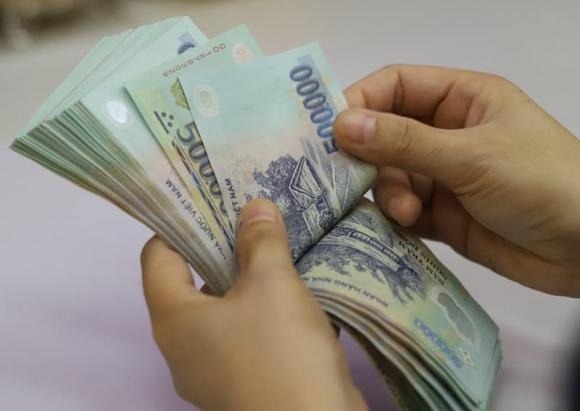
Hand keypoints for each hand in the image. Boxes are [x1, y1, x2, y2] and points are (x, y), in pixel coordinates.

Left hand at [140, 199, 366, 410]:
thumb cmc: (279, 351)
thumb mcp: (271, 284)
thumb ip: (260, 241)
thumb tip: (254, 206)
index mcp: (174, 320)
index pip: (158, 257)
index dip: (180, 224)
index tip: (208, 198)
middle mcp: (186, 346)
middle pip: (193, 282)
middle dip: (222, 247)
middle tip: (249, 215)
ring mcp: (216, 368)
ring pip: (226, 308)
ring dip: (250, 277)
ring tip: (276, 243)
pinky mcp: (247, 380)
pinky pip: (249, 332)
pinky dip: (266, 308)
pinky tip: (296, 287)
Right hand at [334, 65, 579, 295]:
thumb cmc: (540, 182)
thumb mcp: (471, 156)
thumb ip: (404, 142)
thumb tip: (340, 125)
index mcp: (461, 100)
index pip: (395, 87)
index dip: (361, 102)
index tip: (331, 132)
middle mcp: (447, 134)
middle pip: (386, 136)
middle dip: (373, 159)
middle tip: (358, 182)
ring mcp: (444, 177)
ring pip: (391, 177)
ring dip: (389, 194)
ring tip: (404, 214)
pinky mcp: (444, 216)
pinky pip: (404, 211)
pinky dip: (395, 219)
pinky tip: (398, 227)